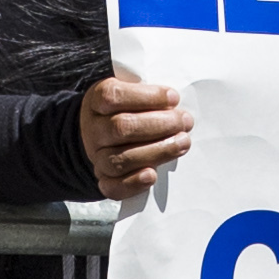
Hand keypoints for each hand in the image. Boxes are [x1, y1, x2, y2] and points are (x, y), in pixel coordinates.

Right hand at [80, 75, 193, 199]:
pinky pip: (113, 187)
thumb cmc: (126, 108)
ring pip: (120, 160)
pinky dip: (133, 183)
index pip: (114, 96)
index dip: (146, 97)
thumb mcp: (130, 90)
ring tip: (183, 143)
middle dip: (159, 125)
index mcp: (96, 100)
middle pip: (121, 128)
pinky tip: (153, 175)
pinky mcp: (103, 179)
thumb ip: (148, 91)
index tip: (173, 97)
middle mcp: (94, 129)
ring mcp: (96, 157)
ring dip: (157, 152)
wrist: (103, 133)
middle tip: (185, 121)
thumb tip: (173, 101)